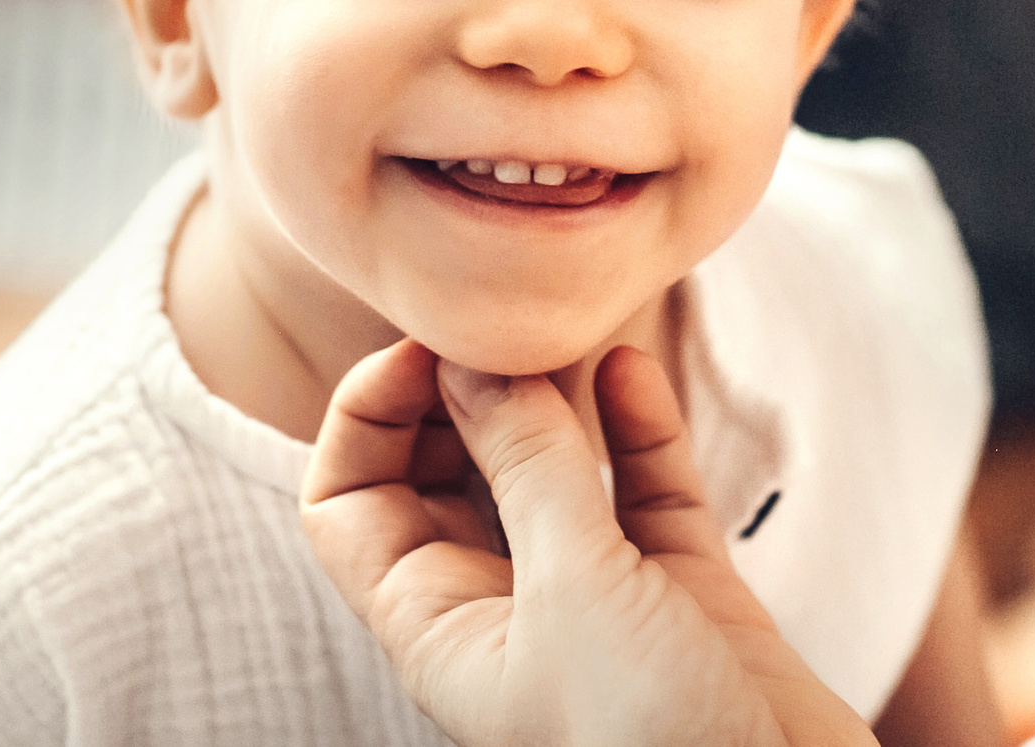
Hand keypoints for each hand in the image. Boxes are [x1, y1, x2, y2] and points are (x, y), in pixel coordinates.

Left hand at [300, 339, 874, 746]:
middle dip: (459, 394)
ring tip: (562, 332)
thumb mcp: (574, 589)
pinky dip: (636, 428)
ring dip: (549, 398)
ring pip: (548, 472)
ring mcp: (595, 601)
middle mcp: (505, 611)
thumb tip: (466, 361)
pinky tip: (630, 367)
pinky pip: (641, 491)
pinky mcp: (683, 597)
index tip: (423, 348)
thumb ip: (526, 466)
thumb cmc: (657, 743)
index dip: (369, 417)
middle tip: (498, 329)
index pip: (351, 503)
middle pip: (444, 475)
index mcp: (438, 628)